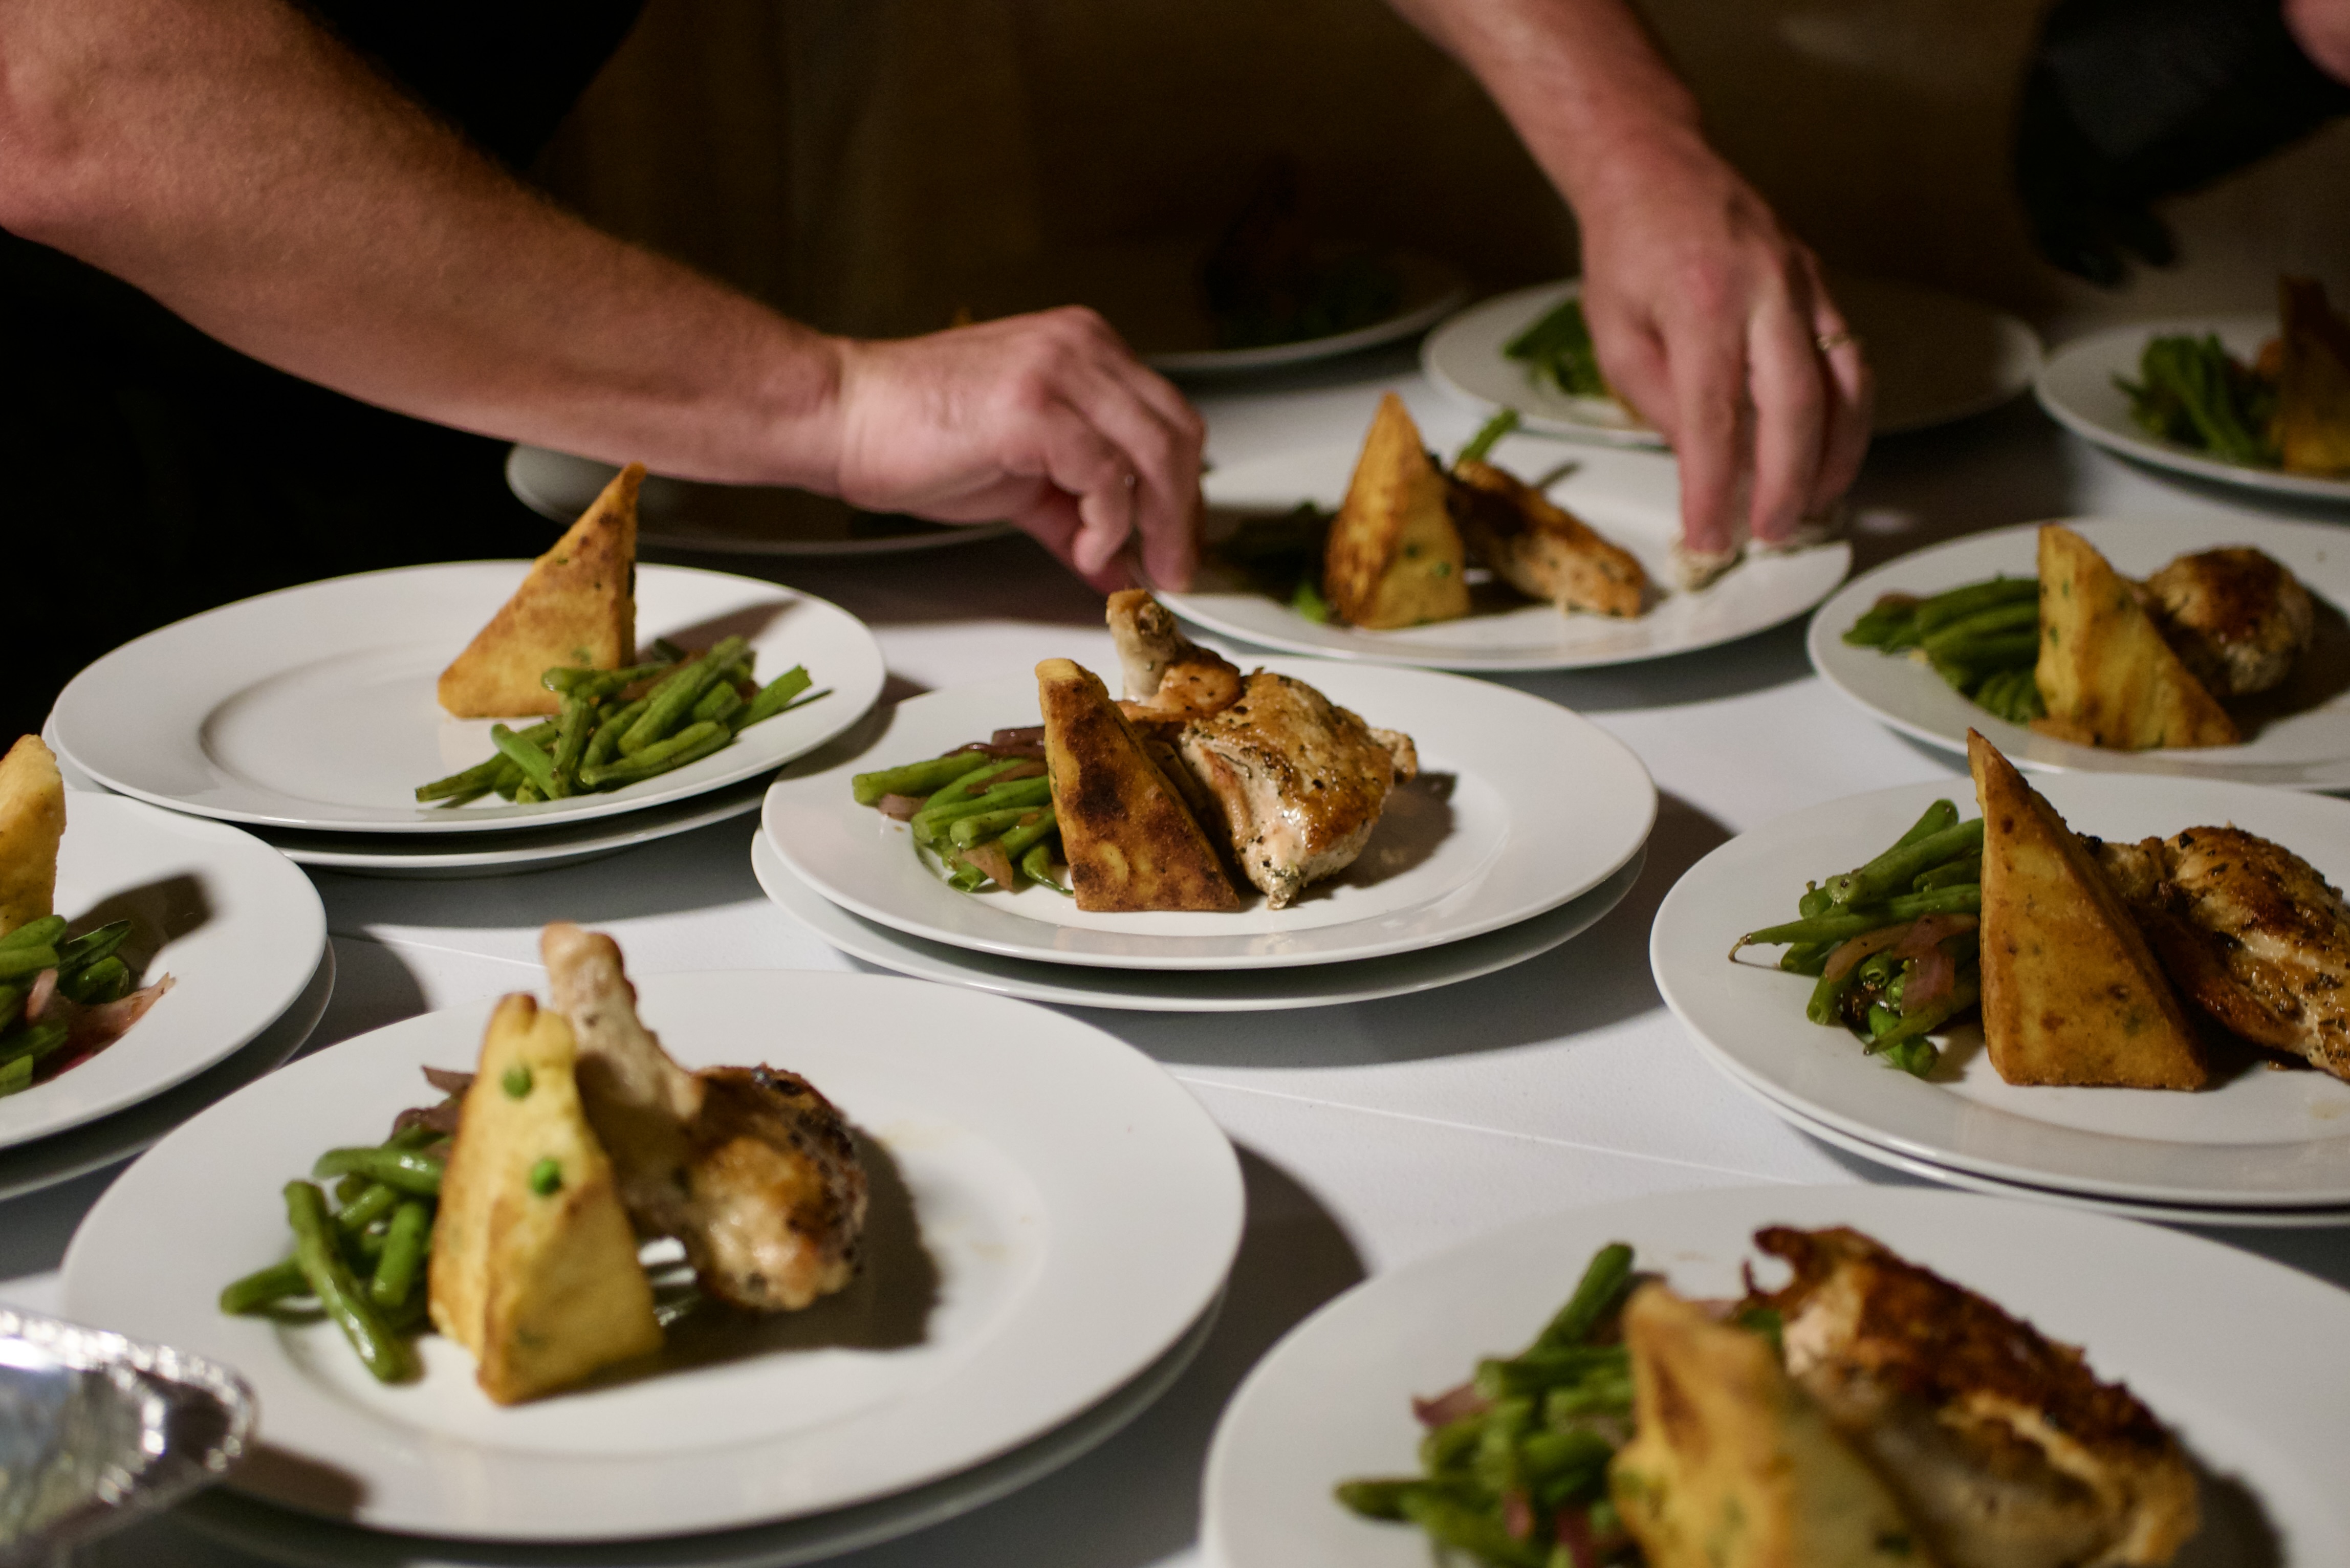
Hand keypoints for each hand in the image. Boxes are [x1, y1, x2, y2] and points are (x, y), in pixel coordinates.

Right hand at [828, 308, 1204, 590]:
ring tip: (1137, 565)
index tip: (1178, 542)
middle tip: (1174, 568)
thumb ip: (1077, 516)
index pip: (1168, 418)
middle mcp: (1081, 347)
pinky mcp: (1033, 406)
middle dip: (1183, 513)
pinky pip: (1105, 473)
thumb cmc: (916, 434)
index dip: (1183, 490)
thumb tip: (1117, 563)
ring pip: (1155, 451)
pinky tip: (1087, 546)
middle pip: (1177, 433)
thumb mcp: (1023, 481)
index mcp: (1084, 349)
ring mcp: (1059, 370)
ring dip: (1157, 524)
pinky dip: (1108, 522)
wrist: (843, 415)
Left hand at [1572, 136, 1870, 554]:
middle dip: (1788, 483)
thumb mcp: (1615, 335)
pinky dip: (1849, 416)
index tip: (1708, 537)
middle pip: (1795, 406)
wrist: (1657, 168)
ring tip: (1815, 506)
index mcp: (1700, 301)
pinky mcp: (1821, 285)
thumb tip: (1705, 463)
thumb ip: (1659, 402)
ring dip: (1836, 457)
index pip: (1713, 418)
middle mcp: (1764, 289)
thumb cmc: (1628, 251)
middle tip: (1772, 533)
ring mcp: (1802, 283)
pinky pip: (1852, 359)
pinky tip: (1831, 454)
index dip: (1713, 488)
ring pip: (1845, 384)